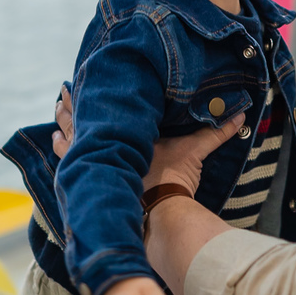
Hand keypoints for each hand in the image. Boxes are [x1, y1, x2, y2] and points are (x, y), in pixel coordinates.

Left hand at [52, 87, 243, 194]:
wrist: (159, 213)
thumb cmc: (173, 179)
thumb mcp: (194, 152)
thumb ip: (215, 133)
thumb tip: (241, 116)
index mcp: (128, 132)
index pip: (105, 106)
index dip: (91, 94)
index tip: (80, 81)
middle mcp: (108, 144)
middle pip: (83, 119)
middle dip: (71, 105)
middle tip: (62, 91)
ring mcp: (96, 165)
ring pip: (69, 140)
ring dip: (62, 125)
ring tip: (56, 113)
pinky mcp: (90, 184)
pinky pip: (68, 163)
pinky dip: (60, 150)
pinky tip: (54, 144)